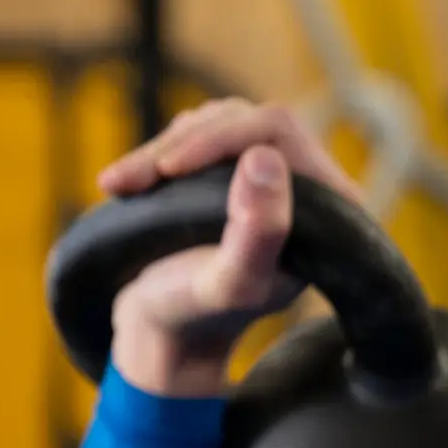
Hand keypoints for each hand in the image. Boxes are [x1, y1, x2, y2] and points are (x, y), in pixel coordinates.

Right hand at [101, 99, 362, 396]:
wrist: (167, 327)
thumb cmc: (199, 312)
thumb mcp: (229, 283)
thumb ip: (258, 232)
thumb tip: (266, 158)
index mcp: (328, 206)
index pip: (279, 131)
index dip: (220, 139)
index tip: (168, 170)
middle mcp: (308, 182)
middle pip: (244, 120)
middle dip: (181, 144)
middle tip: (129, 181)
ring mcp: (269, 172)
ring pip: (215, 121)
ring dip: (160, 150)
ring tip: (120, 185)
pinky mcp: (234, 168)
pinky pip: (197, 133)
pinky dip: (155, 154)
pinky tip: (128, 183)